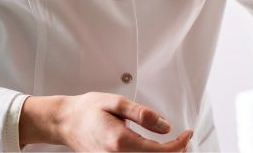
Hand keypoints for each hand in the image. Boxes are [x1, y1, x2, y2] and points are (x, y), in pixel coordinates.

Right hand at [22, 93, 192, 151]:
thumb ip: (143, 115)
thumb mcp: (117, 103)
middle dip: (175, 152)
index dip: (179, 144)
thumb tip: (166, 126)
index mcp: (121, 142)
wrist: (64, 123)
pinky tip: (157, 148)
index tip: (187, 134)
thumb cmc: (86, 110)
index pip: (160, 152)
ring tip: (174, 143)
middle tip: (184, 138)